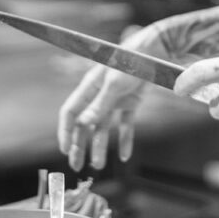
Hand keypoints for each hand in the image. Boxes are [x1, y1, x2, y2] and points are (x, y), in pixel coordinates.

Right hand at [57, 25, 162, 171]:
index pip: (70, 112)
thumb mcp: (114, 83)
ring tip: (99, 165)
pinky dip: (125, 140)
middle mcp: (99, 95)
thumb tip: (83, 124)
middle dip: (79, 145)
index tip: (64, 150)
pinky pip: (125, 125)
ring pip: (103, 128)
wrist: (154, 51)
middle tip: (76, 166)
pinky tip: (125, 155)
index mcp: (89, 87)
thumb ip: (100, 104)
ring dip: (100, 146)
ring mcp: (115, 100)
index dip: (65, 131)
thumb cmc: (130, 61)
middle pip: (84, 124)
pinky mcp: (131, 103)